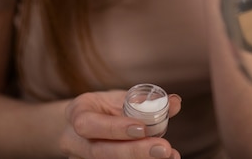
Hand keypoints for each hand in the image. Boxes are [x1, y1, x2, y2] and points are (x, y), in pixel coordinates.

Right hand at [60, 90, 181, 158]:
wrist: (82, 126)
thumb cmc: (104, 109)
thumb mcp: (118, 99)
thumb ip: (144, 101)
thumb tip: (175, 102)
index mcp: (78, 115)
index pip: (89, 124)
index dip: (115, 128)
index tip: (142, 128)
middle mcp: (75, 142)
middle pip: (101, 152)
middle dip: (134, 151)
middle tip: (164, 149)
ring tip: (169, 156)